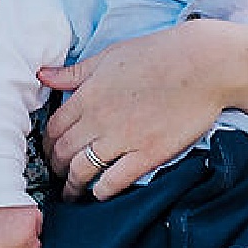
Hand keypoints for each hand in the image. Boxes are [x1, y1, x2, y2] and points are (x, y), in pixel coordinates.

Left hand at [39, 29, 223, 199]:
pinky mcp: (147, 154)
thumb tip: (43, 76)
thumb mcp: (110, 55)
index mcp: (88, 94)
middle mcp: (99, 118)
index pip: (54, 128)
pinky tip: (100, 193)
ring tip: (72, 193)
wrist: (204, 64)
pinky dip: (102, 192)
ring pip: (82, 171)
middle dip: (56, 168)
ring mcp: (123, 138)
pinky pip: (114, 181)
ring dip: (73, 186)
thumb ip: (75, 72)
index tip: (50, 152)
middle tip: (58, 175)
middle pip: (63, 152)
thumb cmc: (160, 54)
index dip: (47, 144)